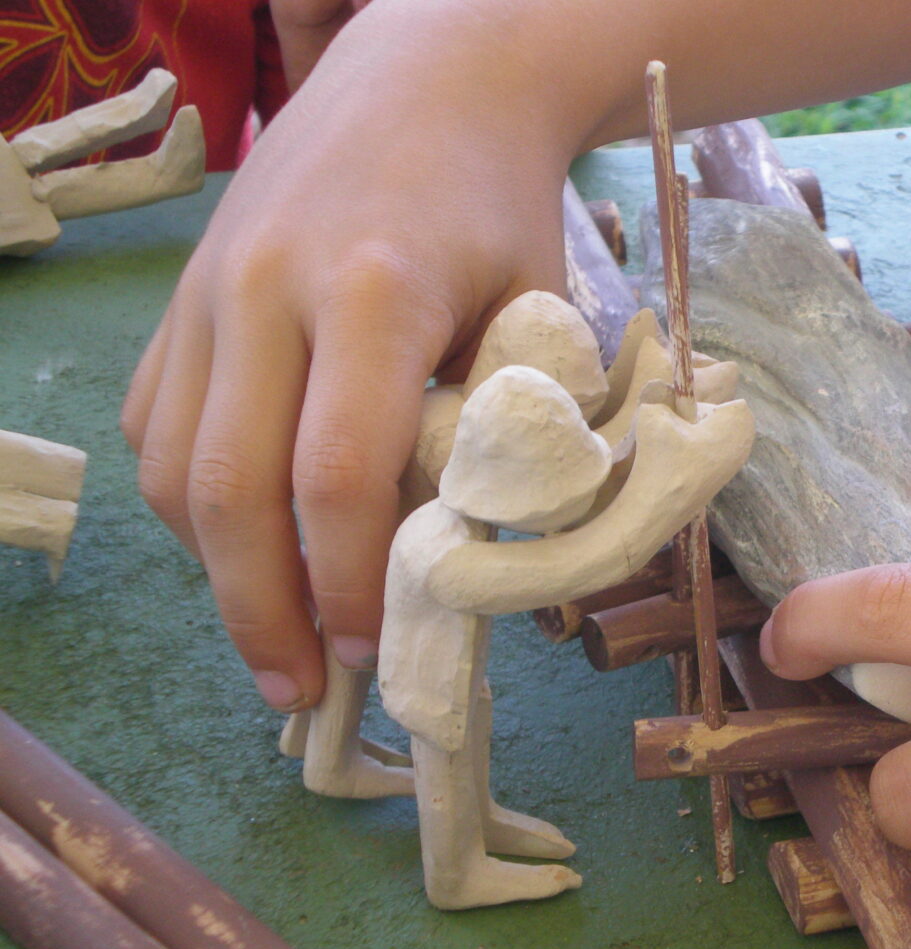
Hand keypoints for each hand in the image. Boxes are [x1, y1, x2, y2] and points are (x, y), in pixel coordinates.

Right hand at [122, 0, 581, 710]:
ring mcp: (206, 290)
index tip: (376, 653)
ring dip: (217, 572)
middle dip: (262, 613)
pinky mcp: (178, 297)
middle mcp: (264, 289)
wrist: (428, 80)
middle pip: (229, 489)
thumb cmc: (501, 207)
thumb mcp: (539, 315)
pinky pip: (156, 424)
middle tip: (301, 691)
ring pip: (172, 467)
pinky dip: (191, 505)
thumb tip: (489, 574)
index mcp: (373, 293)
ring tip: (275, 636)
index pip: (336, 475)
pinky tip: (247, 544)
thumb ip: (515, 438)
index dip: (349, 585)